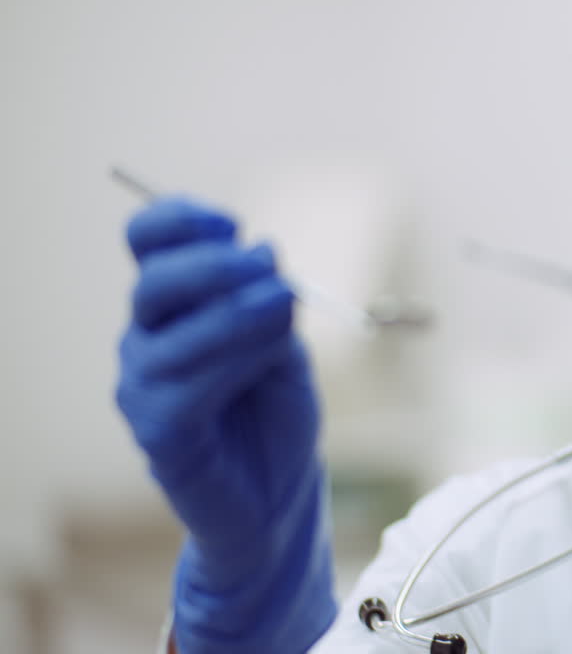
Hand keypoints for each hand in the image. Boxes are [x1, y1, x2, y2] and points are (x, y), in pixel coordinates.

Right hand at [115, 198, 335, 652]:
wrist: (279, 494)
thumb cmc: (275, 413)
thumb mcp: (285, 344)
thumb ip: (269, 303)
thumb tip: (261, 251)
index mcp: (174, 305)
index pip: (148, 242)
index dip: (180, 220)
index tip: (231, 224)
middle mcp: (147, 339)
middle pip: (152, 281)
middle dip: (212, 265)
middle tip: (269, 267)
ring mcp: (144, 386)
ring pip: (173, 332)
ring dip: (235, 313)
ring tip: (285, 308)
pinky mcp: (157, 431)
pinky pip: (184, 385)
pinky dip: (232, 361)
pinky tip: (267, 361)